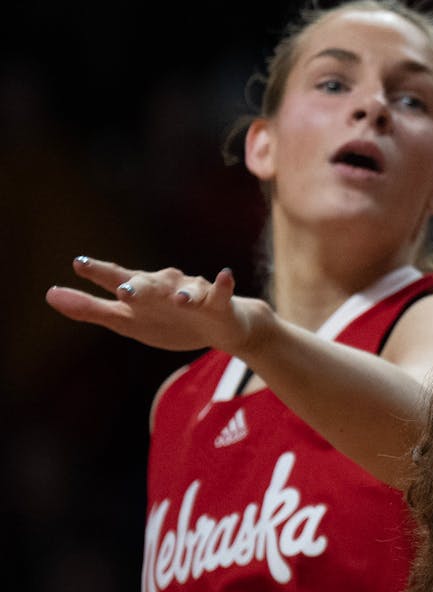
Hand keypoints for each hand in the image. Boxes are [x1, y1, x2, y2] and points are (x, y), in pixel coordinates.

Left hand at [45, 256, 267, 356]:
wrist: (220, 328)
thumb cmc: (169, 321)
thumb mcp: (126, 320)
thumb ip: (90, 309)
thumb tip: (49, 294)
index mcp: (141, 291)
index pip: (117, 279)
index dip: (100, 273)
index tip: (80, 263)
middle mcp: (165, 286)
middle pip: (150, 284)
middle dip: (140, 287)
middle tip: (125, 291)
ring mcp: (192, 292)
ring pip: (186, 289)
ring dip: (182, 292)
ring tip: (178, 299)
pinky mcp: (219, 303)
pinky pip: (220, 293)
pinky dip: (222, 285)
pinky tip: (225, 275)